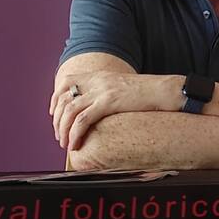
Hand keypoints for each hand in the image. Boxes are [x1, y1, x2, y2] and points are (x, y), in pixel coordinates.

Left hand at [50, 72, 177, 150]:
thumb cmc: (148, 92)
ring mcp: (102, 90)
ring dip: (63, 130)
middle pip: (64, 99)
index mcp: (100, 75)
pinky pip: (83, 120)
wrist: (164, 90)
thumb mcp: (122, 86)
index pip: (66, 82)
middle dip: (57, 121)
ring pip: (70, 111)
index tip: (55, 114)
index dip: (55, 99)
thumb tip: (96, 108)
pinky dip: (75, 133)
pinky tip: (75, 143)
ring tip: (66, 143)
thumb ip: (106, 92)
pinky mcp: (109, 102)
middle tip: (60, 135)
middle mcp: (98, 80)